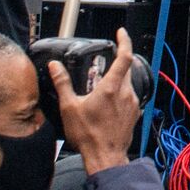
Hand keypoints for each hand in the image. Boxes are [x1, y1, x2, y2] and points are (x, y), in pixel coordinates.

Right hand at [51, 28, 139, 175]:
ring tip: (99, 89)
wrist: (105, 157)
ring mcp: (133, 104)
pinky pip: (129, 97)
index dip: (124, 41)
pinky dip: (119, 94)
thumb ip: (63, 84)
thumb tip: (55, 67)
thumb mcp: (69, 107)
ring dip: (116, 81)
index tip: (121, 32)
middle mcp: (126, 93)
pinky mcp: (134, 114)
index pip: (124, 57)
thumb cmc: (89, 136)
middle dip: (115, 63)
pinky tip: (106, 104)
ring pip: (127, 83)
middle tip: (101, 64)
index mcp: (111, 88)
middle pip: (125, 69)